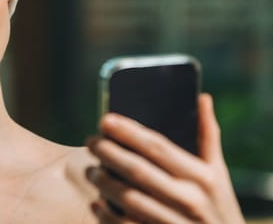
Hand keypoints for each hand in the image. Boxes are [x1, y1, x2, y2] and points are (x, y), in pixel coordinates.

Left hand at [87, 93, 244, 222]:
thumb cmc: (217, 206)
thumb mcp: (219, 173)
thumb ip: (207, 136)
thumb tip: (202, 98)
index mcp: (202, 177)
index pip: (158, 147)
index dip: (129, 132)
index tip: (105, 120)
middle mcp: (189, 200)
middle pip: (138, 171)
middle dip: (109, 154)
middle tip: (91, 142)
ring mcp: (174, 223)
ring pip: (129, 199)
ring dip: (104, 183)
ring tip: (90, 171)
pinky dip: (106, 215)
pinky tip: (96, 203)